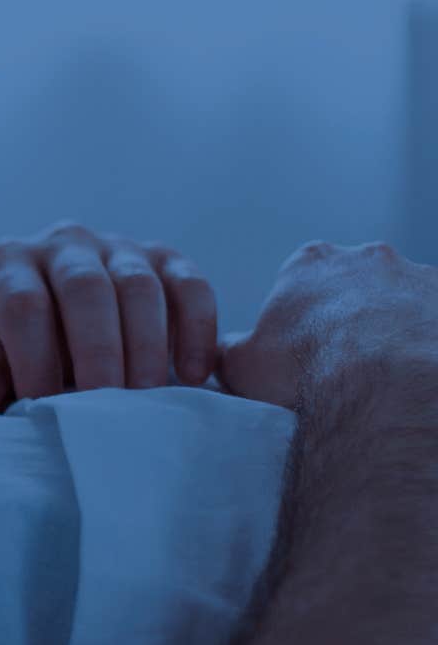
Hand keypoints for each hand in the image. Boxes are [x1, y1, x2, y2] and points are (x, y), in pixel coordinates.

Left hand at [0, 222, 219, 412]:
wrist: (62, 326)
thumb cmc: (18, 351)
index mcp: (10, 265)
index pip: (23, 303)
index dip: (33, 356)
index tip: (43, 404)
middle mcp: (64, 243)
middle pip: (85, 288)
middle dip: (97, 350)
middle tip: (106, 403)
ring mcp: (119, 246)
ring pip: (139, 285)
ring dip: (147, 345)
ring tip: (147, 399)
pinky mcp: (166, 258)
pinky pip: (190, 285)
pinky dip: (197, 329)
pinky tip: (196, 375)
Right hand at [219, 241, 437, 408]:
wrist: (386, 386)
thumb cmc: (307, 370)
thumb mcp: (241, 365)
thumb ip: (232, 351)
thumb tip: (227, 353)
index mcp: (310, 263)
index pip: (299, 280)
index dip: (297, 317)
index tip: (299, 350)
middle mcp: (367, 258)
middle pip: (354, 286)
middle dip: (349, 317)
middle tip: (343, 364)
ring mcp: (416, 276)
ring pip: (399, 303)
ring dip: (392, 329)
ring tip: (383, 375)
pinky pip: (432, 323)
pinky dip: (424, 343)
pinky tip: (412, 374)